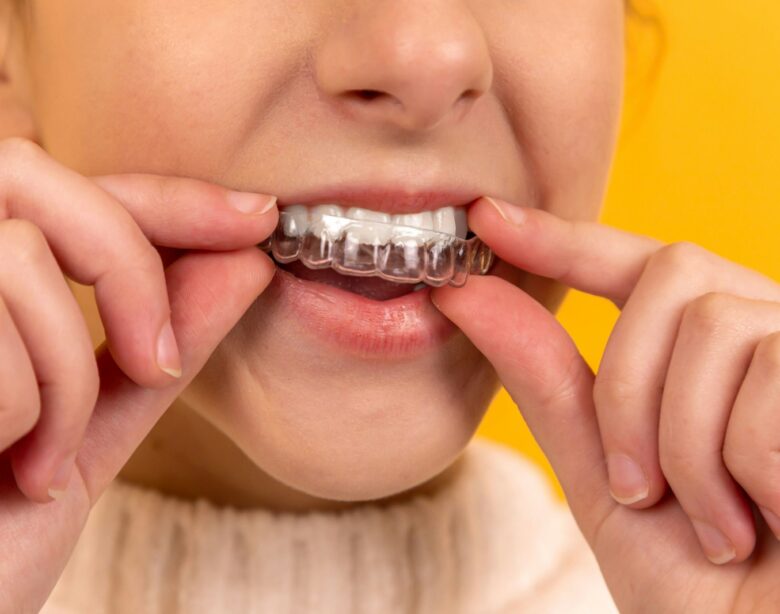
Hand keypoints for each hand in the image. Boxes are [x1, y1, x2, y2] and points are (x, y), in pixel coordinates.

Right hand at [0, 138, 277, 610]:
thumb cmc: (0, 525)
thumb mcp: (97, 422)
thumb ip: (164, 341)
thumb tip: (245, 263)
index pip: (82, 192)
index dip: (173, 197)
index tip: (256, 218)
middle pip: (41, 183)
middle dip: (127, 270)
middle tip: (150, 360)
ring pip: (20, 261)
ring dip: (65, 378)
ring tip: (42, 457)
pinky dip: (24, 415)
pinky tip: (5, 466)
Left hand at [431, 196, 779, 612]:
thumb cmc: (706, 588)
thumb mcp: (606, 480)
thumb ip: (549, 384)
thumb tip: (468, 294)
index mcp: (715, 359)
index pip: (639, 266)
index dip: (563, 239)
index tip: (487, 219)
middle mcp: (775, 338)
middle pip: (674, 275)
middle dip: (627, 386)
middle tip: (639, 488)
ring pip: (715, 326)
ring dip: (683, 445)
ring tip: (716, 525)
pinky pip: (768, 381)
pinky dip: (738, 466)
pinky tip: (767, 522)